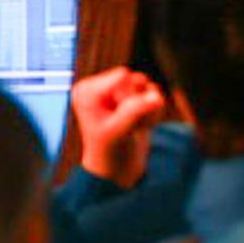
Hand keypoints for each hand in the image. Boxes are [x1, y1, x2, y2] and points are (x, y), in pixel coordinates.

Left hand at [68, 68, 169, 188]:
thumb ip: (135, 111)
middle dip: (140, 103)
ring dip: (148, 110)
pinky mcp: (132, 94)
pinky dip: (153, 111)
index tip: (116, 117)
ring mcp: (116, 89)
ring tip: (134, 126)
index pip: (123, 77)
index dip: (128, 97)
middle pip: (137, 79)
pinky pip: (155, 93)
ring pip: (149, 86)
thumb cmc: (109, 149)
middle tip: (128, 125)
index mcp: (86, 90)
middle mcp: (99, 85)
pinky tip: (140, 124)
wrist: (117, 165)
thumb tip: (157, 97)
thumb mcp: (118, 131)